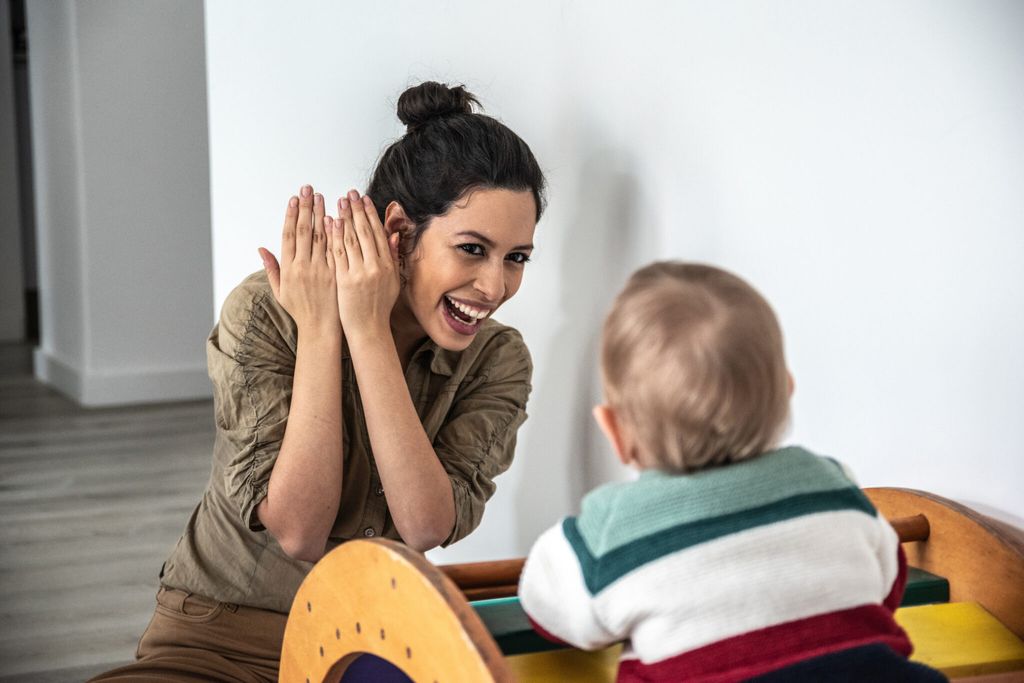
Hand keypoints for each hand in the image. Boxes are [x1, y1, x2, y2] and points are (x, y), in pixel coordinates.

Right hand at [259, 185, 340, 335]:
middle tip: (308, 189)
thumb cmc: (300, 310)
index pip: (289, 236)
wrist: (320, 329)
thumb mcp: (280, 291)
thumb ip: (271, 268)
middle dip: (306, 208)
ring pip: (321, 237)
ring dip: (321, 214)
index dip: (291, 215)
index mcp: (289, 269)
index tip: (293, 199)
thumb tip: (261, 249)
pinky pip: (336, 250)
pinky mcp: (336, 274)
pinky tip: (336, 217)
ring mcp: (321, 270)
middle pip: (305, 231)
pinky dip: (336, 233)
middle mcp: (304, 267)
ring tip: (322, 197)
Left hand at [330, 190, 400, 340]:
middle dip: (356, 210)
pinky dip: (334, 237)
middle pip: (365, 232)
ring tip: (339, 202)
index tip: (363, 199)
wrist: (368, 329)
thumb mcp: (393, 281)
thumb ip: (393, 257)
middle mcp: (376, 267)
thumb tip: (394, 236)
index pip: (378, 233)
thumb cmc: (379, 306)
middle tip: (350, 193)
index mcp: (388, 265)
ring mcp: (360, 273)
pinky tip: (331, 222)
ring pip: (351, 240)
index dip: (370, 214)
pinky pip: (338, 254)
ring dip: (345, 218)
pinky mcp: (345, 280)